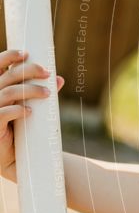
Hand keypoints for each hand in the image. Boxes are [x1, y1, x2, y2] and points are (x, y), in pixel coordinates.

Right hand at [0, 50, 64, 182]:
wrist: (15, 158)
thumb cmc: (21, 130)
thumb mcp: (30, 107)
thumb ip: (40, 92)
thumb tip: (60, 78)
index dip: (8, 57)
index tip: (26, 54)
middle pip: (7, 77)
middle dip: (28, 71)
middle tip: (47, 73)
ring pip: (7, 92)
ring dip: (29, 90)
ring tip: (48, 93)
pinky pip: (2, 114)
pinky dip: (17, 110)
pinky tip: (29, 112)